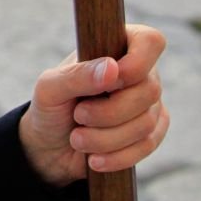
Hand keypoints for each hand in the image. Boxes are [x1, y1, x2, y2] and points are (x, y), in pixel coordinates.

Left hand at [18, 24, 169, 186]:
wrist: (51, 146)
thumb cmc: (50, 106)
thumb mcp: (51, 87)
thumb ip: (78, 75)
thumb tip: (113, 68)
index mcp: (114, 47)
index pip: (150, 41)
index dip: (137, 62)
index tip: (110, 81)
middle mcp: (138, 73)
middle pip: (149, 89)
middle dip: (109, 111)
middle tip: (78, 115)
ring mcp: (148, 104)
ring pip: (147, 122)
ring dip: (107, 137)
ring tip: (78, 138)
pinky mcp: (149, 133)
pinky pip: (147, 146)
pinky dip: (118, 155)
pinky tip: (95, 159)